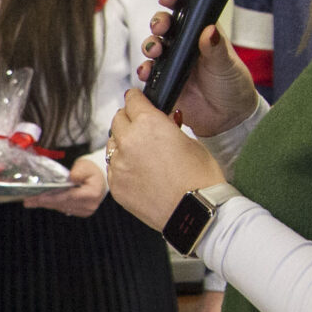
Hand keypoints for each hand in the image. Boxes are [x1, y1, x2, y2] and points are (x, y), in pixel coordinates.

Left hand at [25, 156, 108, 216]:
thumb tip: (71, 177)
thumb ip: (79, 171)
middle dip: (44, 202)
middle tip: (27, 200)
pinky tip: (39, 202)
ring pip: (61, 207)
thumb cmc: (91, 169)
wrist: (99, 178)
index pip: (69, 196)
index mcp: (92, 194)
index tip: (38, 197)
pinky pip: (63, 208)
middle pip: (62, 203)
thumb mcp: (86, 165)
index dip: (52, 197)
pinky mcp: (81, 212)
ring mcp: (85, 211)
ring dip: (45, 204)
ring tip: (29, 201)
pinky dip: (51, 204)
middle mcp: (90, 205)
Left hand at [107, 89, 224, 232]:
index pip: (132, 100)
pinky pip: (112, 167)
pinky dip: (121, 165)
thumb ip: (167, 127)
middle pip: (118, 120)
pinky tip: (138, 171)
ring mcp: (119, 164)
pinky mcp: (116, 185)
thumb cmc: (200, 178)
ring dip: (122, 143)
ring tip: (140, 152)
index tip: (136, 100)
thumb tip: (160, 123)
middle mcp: (128, 141)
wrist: (195, 211)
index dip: (136, 99)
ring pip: (112, 144)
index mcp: (148, 124)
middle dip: (128, 119)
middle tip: (140, 125)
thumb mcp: (189, 140)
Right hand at [137, 0, 260, 136]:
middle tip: (161, 27)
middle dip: (158, 22)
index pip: (186, 9)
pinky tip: (148, 72)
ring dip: (150, 44)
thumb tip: (209, 31)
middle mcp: (185, 44)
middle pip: (165, 25)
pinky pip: (149, 72)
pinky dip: (145, 70)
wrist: (227, 119)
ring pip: (154, 46)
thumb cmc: (233, 86)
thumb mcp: (227, 65)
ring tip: (155, 51)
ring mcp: (172, 62)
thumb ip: (216, 48)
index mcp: (202, 33)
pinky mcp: (164, 80)